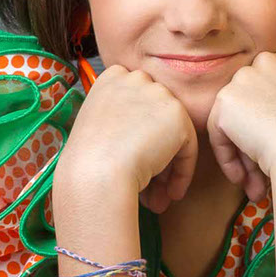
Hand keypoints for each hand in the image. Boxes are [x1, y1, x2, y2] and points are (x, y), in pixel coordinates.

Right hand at [56, 62, 199, 213]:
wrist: (95, 172)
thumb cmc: (87, 161)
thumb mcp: (97, 130)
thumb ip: (122, 124)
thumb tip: (144, 143)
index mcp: (111, 78)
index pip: (135, 104)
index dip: (137, 136)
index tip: (130, 161)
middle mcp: (136, 78)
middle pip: (155, 119)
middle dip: (154, 154)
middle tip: (149, 187)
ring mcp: (158, 94)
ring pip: (172, 135)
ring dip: (166, 169)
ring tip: (158, 198)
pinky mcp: (178, 115)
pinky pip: (188, 148)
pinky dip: (182, 173)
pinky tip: (170, 195)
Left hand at [206, 46, 275, 200]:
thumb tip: (263, 119)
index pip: (270, 85)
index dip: (270, 117)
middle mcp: (267, 60)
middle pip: (249, 101)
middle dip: (253, 136)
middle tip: (262, 170)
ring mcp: (244, 77)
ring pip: (233, 118)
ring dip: (242, 152)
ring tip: (254, 182)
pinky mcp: (226, 100)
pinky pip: (218, 133)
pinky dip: (227, 158)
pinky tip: (242, 178)